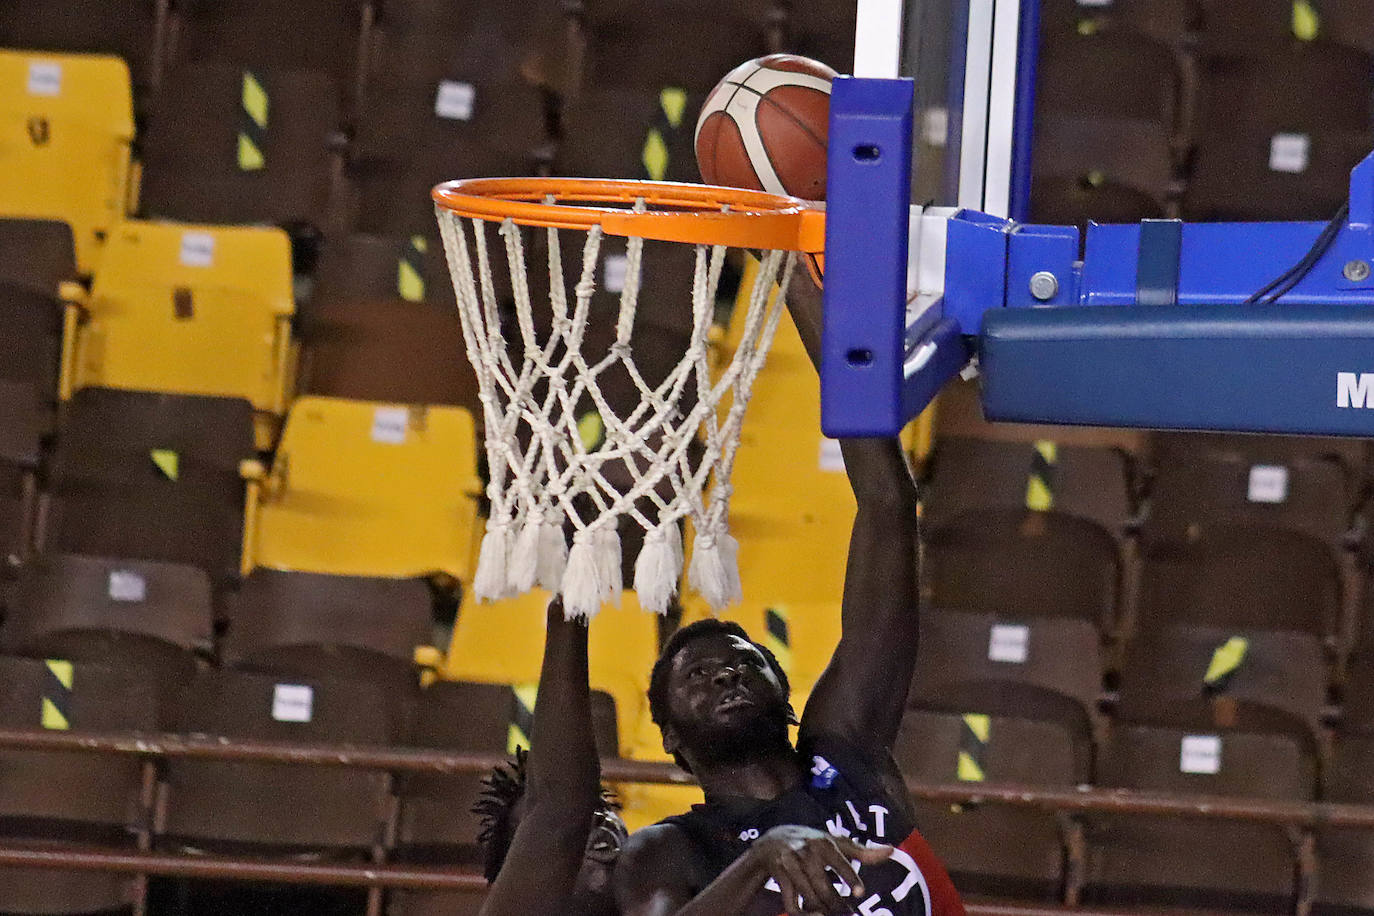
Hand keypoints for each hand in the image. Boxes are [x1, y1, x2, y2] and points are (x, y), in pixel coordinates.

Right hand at [749, 825, 892, 915]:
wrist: (772, 840)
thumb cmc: (811, 842)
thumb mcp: (834, 843)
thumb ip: (861, 851)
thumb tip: (891, 851)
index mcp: (823, 842)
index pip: (839, 860)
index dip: (849, 876)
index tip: (860, 892)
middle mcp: (806, 851)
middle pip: (824, 886)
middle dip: (838, 905)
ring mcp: (790, 863)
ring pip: (809, 896)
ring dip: (822, 911)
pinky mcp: (779, 875)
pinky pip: (791, 902)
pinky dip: (802, 914)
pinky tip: (814, 915)